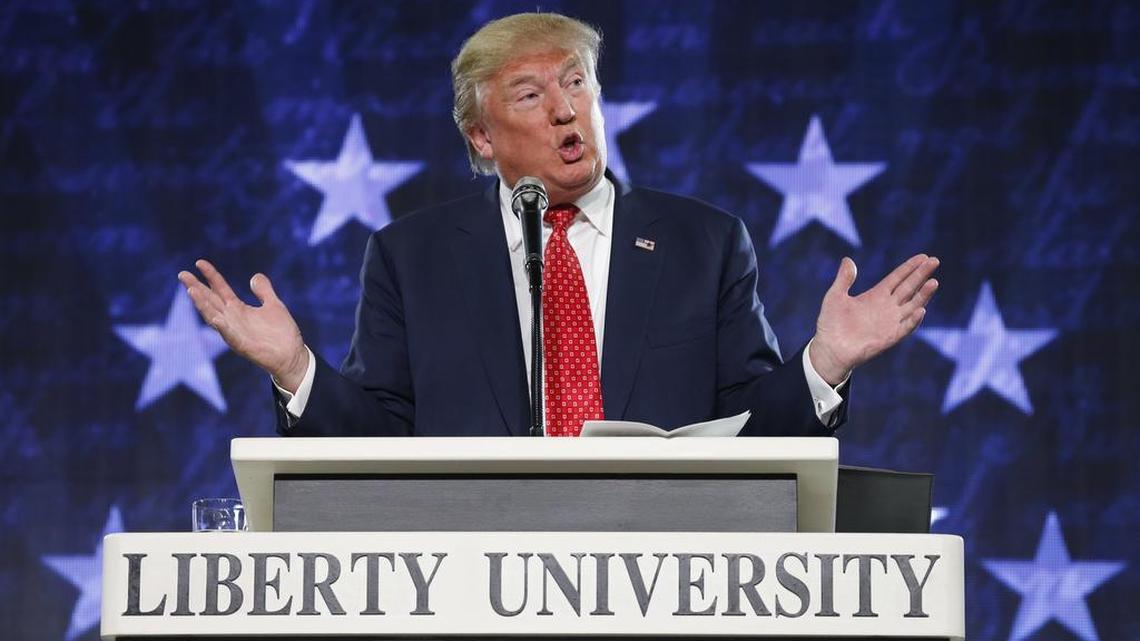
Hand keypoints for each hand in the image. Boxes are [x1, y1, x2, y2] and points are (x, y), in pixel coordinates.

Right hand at [177, 259, 309, 391]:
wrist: (292, 356)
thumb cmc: (282, 333)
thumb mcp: (274, 305)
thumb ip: (263, 291)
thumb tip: (255, 276)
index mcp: (238, 309)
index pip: (220, 289)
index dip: (210, 276)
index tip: (199, 262)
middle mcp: (232, 319)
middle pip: (210, 300)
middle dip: (196, 288)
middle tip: (182, 274)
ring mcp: (234, 332)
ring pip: (213, 316)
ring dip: (202, 304)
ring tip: (191, 290)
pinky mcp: (242, 345)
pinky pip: (229, 335)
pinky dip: (222, 327)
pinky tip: (216, 318)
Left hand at [809, 254, 939, 385]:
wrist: (829, 349)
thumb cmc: (831, 323)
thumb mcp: (835, 297)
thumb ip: (844, 279)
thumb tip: (848, 259)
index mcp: (876, 295)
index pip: (898, 278)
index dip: (910, 267)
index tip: (924, 256)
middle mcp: (887, 307)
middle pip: (909, 287)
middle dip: (921, 275)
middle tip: (934, 261)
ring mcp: (890, 322)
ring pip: (912, 305)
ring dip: (923, 295)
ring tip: (933, 282)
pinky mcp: (889, 338)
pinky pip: (905, 328)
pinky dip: (913, 320)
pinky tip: (920, 310)